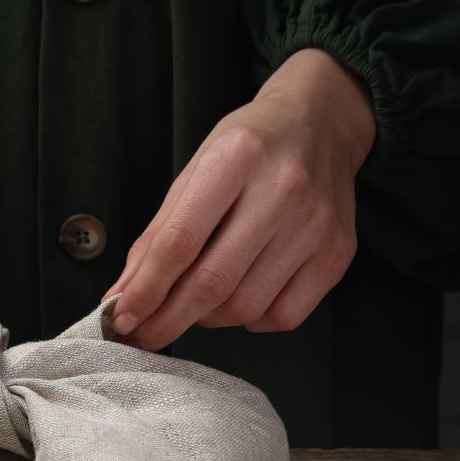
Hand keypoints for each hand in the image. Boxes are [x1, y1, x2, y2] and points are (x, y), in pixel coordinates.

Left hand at [103, 48, 375, 349]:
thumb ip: (158, 234)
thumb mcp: (196, 172)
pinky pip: (284, 316)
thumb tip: (125, 295)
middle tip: (143, 336)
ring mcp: (316, 224)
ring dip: (208, 318)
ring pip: (246, 307)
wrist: (322, 124)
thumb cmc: (248, 150)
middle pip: (213, 282)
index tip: (122, 319)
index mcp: (235, 159)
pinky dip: (250, 321)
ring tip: (196, 302)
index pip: (179, 242)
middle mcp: (282, 190)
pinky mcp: (338, 252)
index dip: (146, 289)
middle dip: (168, 320)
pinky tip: (240, 298)